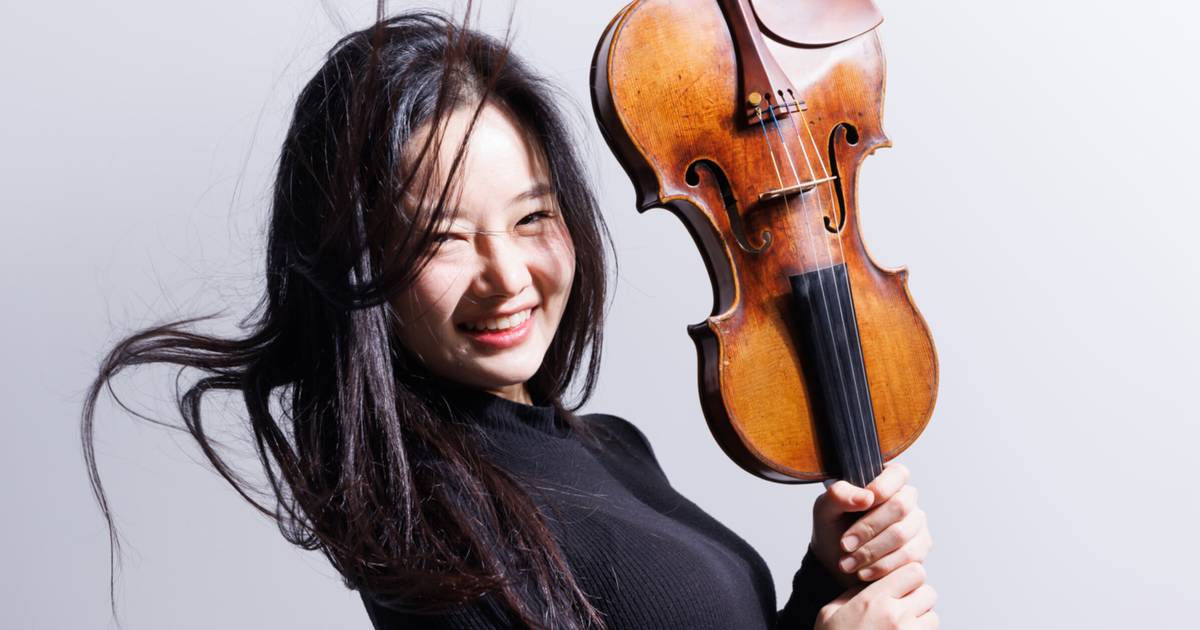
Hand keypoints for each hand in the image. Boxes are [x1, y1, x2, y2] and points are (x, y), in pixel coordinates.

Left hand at [810, 461, 931, 586]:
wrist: (836, 563)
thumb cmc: (832, 528)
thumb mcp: (825, 509)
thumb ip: (839, 495)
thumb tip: (866, 497)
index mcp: (886, 480)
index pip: (897, 474)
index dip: (881, 488)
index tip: (861, 504)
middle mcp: (907, 499)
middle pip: (900, 507)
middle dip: (868, 528)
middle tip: (844, 544)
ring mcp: (916, 524)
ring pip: (902, 535)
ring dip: (871, 552)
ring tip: (847, 563)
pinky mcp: (920, 549)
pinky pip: (909, 558)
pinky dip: (881, 567)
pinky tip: (863, 572)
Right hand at [814, 562, 937, 629]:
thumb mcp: (830, 613)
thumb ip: (853, 594)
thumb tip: (868, 585)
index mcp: (874, 600)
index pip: (914, 571)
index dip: (907, 575)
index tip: (897, 583)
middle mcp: (896, 617)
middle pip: (929, 592)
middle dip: (917, 596)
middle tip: (901, 605)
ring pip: (933, 617)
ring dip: (922, 619)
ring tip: (901, 625)